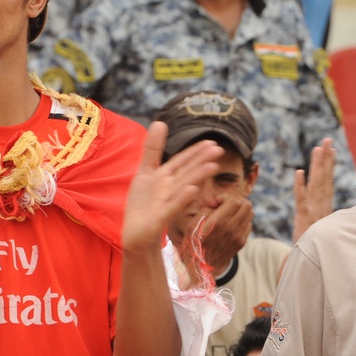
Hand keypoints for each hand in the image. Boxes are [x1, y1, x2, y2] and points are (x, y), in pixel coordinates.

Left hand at [123, 121, 221, 253]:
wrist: (136, 233)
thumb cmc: (143, 204)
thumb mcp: (145, 171)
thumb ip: (153, 148)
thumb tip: (160, 122)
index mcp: (167, 178)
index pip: (183, 162)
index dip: (196, 152)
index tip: (212, 142)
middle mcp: (170, 189)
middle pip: (187, 172)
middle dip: (201, 161)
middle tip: (219, 150)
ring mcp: (167, 203)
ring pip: (184, 187)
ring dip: (197, 177)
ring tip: (212, 166)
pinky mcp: (160, 219)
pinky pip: (172, 207)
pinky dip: (181, 199)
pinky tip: (191, 190)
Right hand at [198, 193, 252, 273]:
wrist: (202, 266)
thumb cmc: (194, 243)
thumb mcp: (192, 224)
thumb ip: (205, 208)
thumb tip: (216, 201)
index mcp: (218, 223)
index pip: (234, 200)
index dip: (225, 196)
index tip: (217, 202)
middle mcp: (231, 229)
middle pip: (246, 204)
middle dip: (235, 200)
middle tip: (225, 205)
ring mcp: (239, 236)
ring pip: (250, 213)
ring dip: (240, 209)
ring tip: (229, 213)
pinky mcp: (242, 242)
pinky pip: (249, 224)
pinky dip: (242, 219)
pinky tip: (231, 223)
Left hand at [293, 138, 335, 242]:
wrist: (310, 264)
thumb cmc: (316, 247)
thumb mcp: (324, 231)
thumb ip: (328, 219)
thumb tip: (337, 214)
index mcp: (326, 208)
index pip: (328, 182)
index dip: (329, 165)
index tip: (331, 149)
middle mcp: (321, 206)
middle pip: (324, 178)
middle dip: (325, 158)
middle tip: (327, 139)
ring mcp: (312, 211)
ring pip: (315, 184)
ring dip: (317, 166)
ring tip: (317, 148)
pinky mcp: (302, 217)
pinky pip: (301, 199)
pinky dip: (300, 186)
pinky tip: (298, 172)